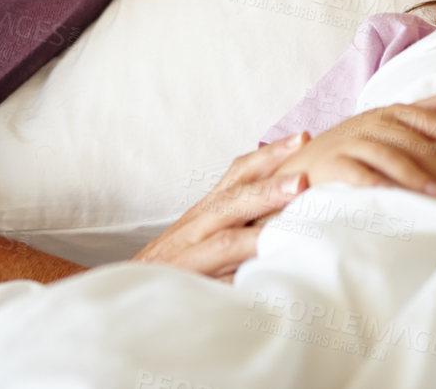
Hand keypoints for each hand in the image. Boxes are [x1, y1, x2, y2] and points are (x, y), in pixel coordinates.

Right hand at [131, 132, 312, 279]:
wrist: (132, 296)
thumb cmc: (179, 265)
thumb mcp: (209, 235)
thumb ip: (242, 221)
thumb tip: (291, 210)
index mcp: (208, 210)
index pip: (238, 174)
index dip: (268, 155)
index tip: (302, 138)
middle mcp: (197, 226)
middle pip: (233, 197)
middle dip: (268, 185)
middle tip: (303, 177)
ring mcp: (190, 256)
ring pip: (225, 237)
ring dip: (258, 225)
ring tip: (290, 220)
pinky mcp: (187, 284)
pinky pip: (215, 277)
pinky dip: (240, 272)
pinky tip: (264, 268)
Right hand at [273, 92, 435, 207]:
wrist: (300, 167)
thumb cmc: (353, 149)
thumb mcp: (388, 127)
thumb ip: (425, 113)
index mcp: (389, 113)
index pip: (431, 122)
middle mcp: (371, 123)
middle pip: (416, 144)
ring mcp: (350, 143)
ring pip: (390, 156)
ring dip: (417, 178)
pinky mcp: (331, 165)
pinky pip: (359, 175)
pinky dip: (379, 186)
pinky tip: (396, 201)